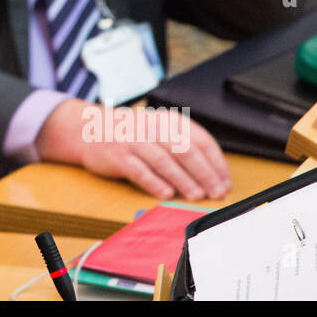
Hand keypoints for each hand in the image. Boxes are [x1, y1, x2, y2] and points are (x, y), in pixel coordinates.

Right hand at [36, 98, 231, 200]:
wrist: (90, 130)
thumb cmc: (132, 135)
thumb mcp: (159, 130)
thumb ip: (183, 145)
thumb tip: (213, 174)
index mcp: (168, 121)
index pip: (200, 139)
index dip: (216, 163)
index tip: (225, 182)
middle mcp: (152, 128)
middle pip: (185, 150)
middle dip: (205, 174)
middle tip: (216, 192)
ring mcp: (134, 141)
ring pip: (164, 161)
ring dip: (183, 180)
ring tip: (196, 195)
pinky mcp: (118, 156)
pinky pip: (139, 171)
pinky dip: (154, 183)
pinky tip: (166, 195)